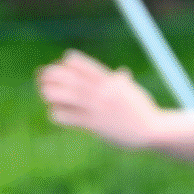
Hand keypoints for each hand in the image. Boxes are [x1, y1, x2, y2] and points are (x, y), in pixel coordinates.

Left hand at [36, 49, 164, 148]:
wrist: (151, 130)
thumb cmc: (142, 111)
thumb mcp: (132, 92)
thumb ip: (123, 82)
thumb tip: (122, 73)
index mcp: (111, 81)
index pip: (87, 65)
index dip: (71, 63)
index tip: (61, 63)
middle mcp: (103, 92)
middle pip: (74, 79)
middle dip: (56, 75)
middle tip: (42, 75)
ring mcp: (99, 108)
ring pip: (70, 97)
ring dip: (54, 93)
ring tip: (44, 92)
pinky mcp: (97, 125)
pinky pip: (74, 118)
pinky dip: (61, 114)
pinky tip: (53, 113)